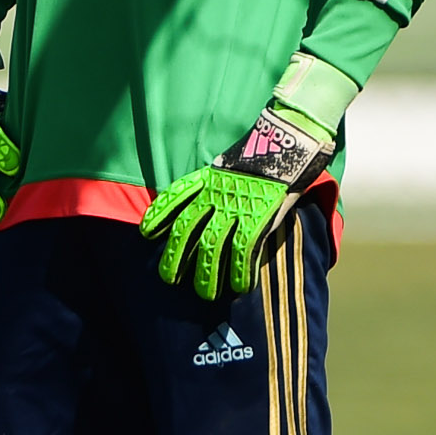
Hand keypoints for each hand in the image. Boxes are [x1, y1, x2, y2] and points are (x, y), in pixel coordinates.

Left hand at [141, 103, 335, 302]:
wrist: (289, 141)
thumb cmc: (263, 152)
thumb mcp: (231, 163)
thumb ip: (218, 181)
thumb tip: (210, 200)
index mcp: (208, 179)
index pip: (175, 196)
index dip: (159, 215)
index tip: (146, 232)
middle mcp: (216, 195)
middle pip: (187, 229)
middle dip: (176, 256)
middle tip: (168, 278)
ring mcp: (236, 208)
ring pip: (212, 246)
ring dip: (207, 273)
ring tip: (203, 293)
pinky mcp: (258, 219)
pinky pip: (244, 250)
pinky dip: (241, 270)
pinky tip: (239, 287)